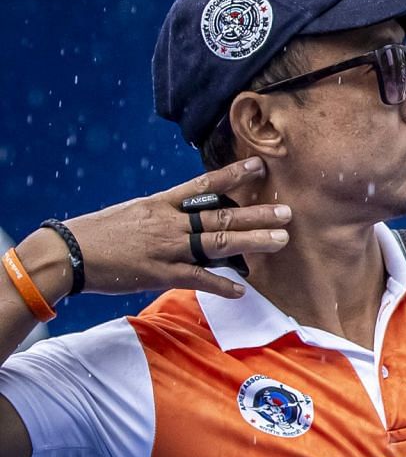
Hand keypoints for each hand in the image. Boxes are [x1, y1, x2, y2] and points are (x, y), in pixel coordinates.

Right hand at [39, 159, 291, 301]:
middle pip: (221, 215)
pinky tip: (241, 290)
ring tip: (280, 240)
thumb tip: (185, 215)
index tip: (261, 166)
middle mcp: (169, 222)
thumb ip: (162, 214)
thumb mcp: (133, 213)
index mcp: (161, 204)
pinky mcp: (159, 273)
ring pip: (217, 242)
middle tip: (288, 212)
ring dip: (252, 242)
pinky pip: (197, 279)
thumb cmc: (97, 233)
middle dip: (257, 214)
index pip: (204, 185)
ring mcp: (167, 248)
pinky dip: (220, 285)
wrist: (66, 253)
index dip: (234, 175)